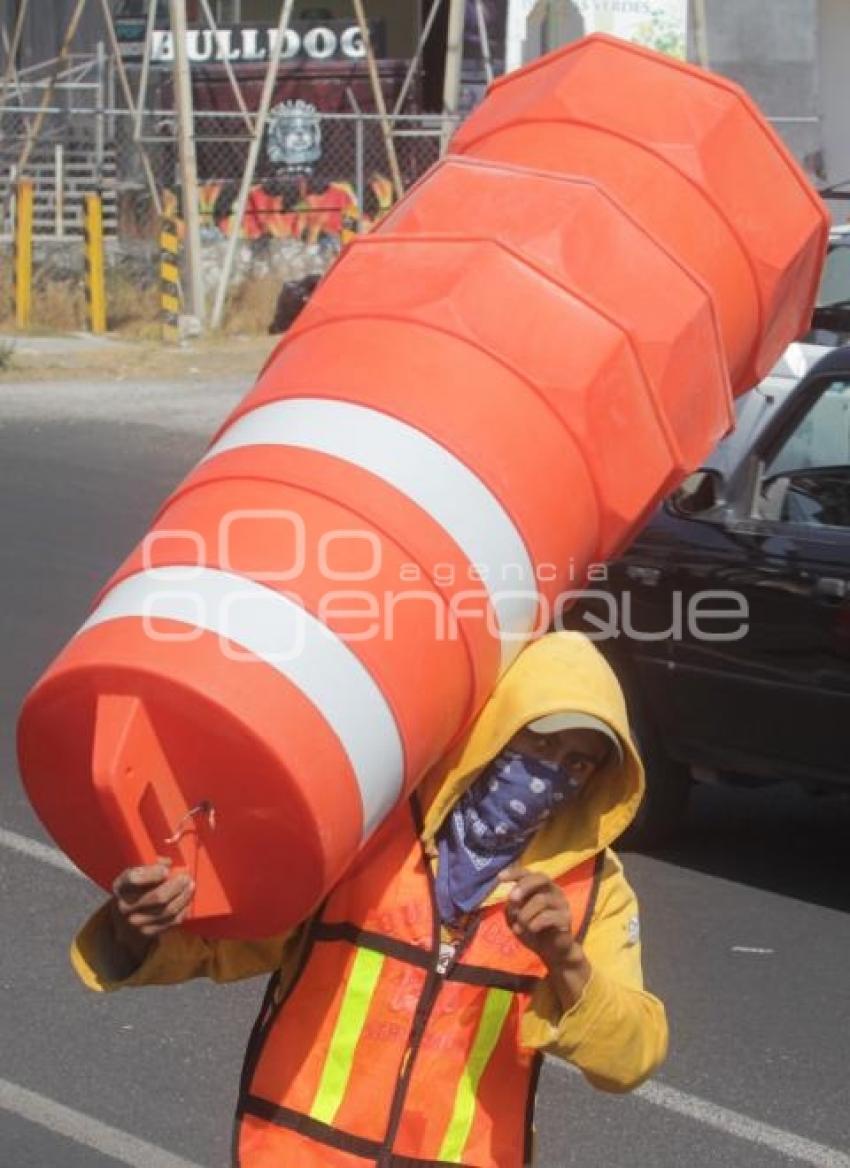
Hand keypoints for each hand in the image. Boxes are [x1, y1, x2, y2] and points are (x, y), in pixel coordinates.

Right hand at [109, 857, 194, 966]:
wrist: (123, 921)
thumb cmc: (135, 889)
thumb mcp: (135, 874)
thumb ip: (150, 864)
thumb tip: (168, 862)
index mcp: (121, 887)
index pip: (133, 878)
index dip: (152, 873)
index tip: (166, 869)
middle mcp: (125, 906)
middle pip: (157, 896)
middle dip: (176, 885)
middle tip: (186, 877)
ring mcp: (136, 922)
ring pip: (167, 910)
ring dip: (183, 897)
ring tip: (190, 886)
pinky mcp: (148, 932)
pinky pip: (171, 921)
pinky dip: (183, 909)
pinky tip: (187, 900)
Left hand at [499, 866, 590, 1008]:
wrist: (552, 951)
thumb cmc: (532, 929)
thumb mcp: (516, 918)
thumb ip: (512, 907)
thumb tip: (512, 901)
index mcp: (540, 887)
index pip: (528, 873)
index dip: (514, 873)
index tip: (500, 878)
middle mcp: (553, 890)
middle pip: (541, 878)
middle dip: (524, 886)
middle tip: (512, 899)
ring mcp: (562, 903)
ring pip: (541, 900)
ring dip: (525, 914)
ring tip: (520, 927)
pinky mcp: (566, 918)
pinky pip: (548, 916)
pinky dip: (535, 923)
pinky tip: (532, 930)